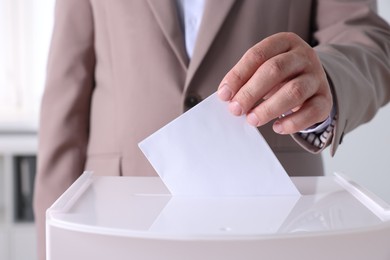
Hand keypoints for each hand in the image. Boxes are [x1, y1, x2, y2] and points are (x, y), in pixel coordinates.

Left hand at [217, 32, 332, 133]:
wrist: (311, 80)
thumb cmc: (280, 75)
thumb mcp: (263, 68)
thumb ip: (246, 79)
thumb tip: (227, 97)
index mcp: (284, 42)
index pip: (257, 55)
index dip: (238, 75)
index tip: (224, 95)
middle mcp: (304, 56)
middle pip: (275, 70)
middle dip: (251, 92)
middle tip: (235, 109)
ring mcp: (317, 77)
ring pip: (294, 91)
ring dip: (269, 108)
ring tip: (252, 120)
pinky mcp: (325, 98)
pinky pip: (312, 112)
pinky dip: (293, 122)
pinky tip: (277, 127)